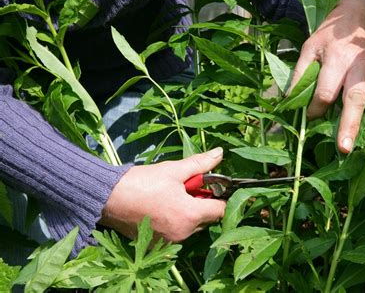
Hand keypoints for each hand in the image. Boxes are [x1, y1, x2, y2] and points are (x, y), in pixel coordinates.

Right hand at [100, 147, 225, 241]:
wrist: (108, 199)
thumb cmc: (142, 182)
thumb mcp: (174, 170)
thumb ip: (200, 164)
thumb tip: (220, 153)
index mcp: (190, 214)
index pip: (220, 210)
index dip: (219, 197)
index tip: (210, 187)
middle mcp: (184, 233)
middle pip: (207, 220)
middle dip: (202, 204)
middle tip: (187, 189)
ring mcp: (170, 242)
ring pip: (192, 228)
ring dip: (188, 215)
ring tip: (171, 198)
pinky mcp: (157, 246)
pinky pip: (176, 235)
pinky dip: (174, 224)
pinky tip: (161, 210)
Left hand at [290, 0, 364, 152]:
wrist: (357, 13)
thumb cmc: (329, 35)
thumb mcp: (309, 48)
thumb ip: (300, 74)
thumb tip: (289, 100)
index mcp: (336, 62)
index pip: (325, 93)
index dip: (315, 109)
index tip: (310, 117)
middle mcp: (358, 69)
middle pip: (354, 100)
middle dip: (349, 125)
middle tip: (344, 148)